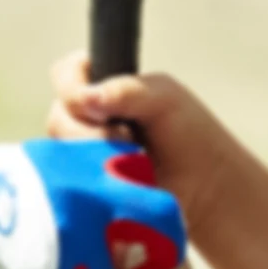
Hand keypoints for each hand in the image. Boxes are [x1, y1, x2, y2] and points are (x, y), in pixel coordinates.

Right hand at [46, 55, 236, 243]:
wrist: (208, 186)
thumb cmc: (190, 135)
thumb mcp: (163, 97)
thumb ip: (125, 90)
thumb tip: (86, 99)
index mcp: (102, 90)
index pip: (64, 77)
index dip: (74, 87)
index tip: (102, 104)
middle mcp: (87, 122)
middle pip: (59, 117)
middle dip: (89, 128)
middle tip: (128, 137)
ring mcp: (87, 157)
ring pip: (63, 151)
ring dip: (94, 153)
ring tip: (131, 159)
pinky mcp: (93, 191)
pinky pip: (74, 184)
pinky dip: (95, 179)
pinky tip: (120, 179)